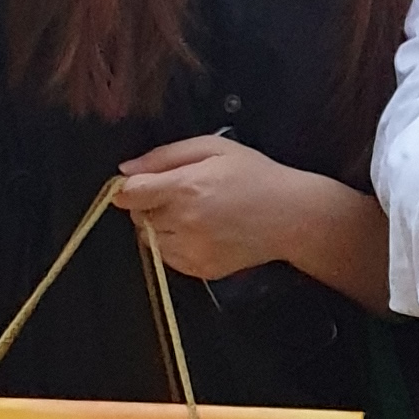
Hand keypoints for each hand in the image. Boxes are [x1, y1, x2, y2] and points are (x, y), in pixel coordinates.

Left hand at [114, 137, 355, 284]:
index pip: (129, 195)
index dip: (129, 188)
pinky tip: (200, 232)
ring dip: (160, 227)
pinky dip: (174, 246)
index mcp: (185, 188)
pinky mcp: (200, 269)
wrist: (292, 216)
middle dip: (150, 205)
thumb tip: (125, 171)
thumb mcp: (214, 148)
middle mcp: (183, 222)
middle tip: (179, 195)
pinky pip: (167, 258)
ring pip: (150, 239)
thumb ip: (165, 156)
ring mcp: (192, 250)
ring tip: (192, 214)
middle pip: (138, 216)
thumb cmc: (255, 175)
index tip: (141, 184)